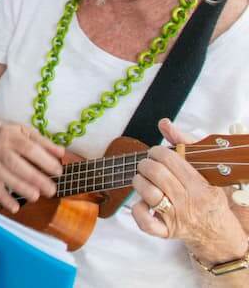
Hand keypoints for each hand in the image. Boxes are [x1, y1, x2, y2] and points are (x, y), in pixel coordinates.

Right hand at [0, 120, 63, 212]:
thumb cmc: (8, 134)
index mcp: (12, 136)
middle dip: (34, 178)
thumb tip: (61, 153)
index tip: (58, 172)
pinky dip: (3, 199)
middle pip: (15, 164)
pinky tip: (15, 208)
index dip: (44, 161)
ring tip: (36, 197)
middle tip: (51, 190)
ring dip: (20, 188)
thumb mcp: (25, 131)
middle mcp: (0, 148)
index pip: (29, 149)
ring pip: (4, 176)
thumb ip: (44, 142)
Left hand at [132, 119, 247, 262]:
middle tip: (149, 165)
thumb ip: (185, 143)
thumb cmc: (208, 194)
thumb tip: (164, 123)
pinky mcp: (166, 231)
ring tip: (145, 179)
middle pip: (156, 173)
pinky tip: (143, 202)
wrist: (216, 230)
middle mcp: (189, 202)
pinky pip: (146, 222)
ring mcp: (177, 218)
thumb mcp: (205, 168)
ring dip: (139, 181)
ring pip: (147, 193)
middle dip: (146, 164)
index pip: (170, 160)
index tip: (157, 153)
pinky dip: (138, 210)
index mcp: (201, 185)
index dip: (157, 152)